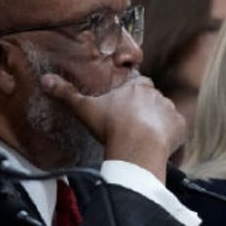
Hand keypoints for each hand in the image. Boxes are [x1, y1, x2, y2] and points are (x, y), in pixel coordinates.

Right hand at [40, 73, 184, 181]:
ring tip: (142, 138)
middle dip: (143, 109)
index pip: (136, 83)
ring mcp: (170, 110)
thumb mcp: (84, 108)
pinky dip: (169, 136)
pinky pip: (176, 129)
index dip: (130, 94)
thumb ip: (66, 93)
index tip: (123, 106)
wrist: (137, 146)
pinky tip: (156, 145)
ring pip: (164, 113)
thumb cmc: (111, 125)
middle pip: (151, 98)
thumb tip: (44, 79)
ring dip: (157, 122)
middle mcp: (156, 94)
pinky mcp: (180, 127)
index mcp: (136, 86)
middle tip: (130, 125)